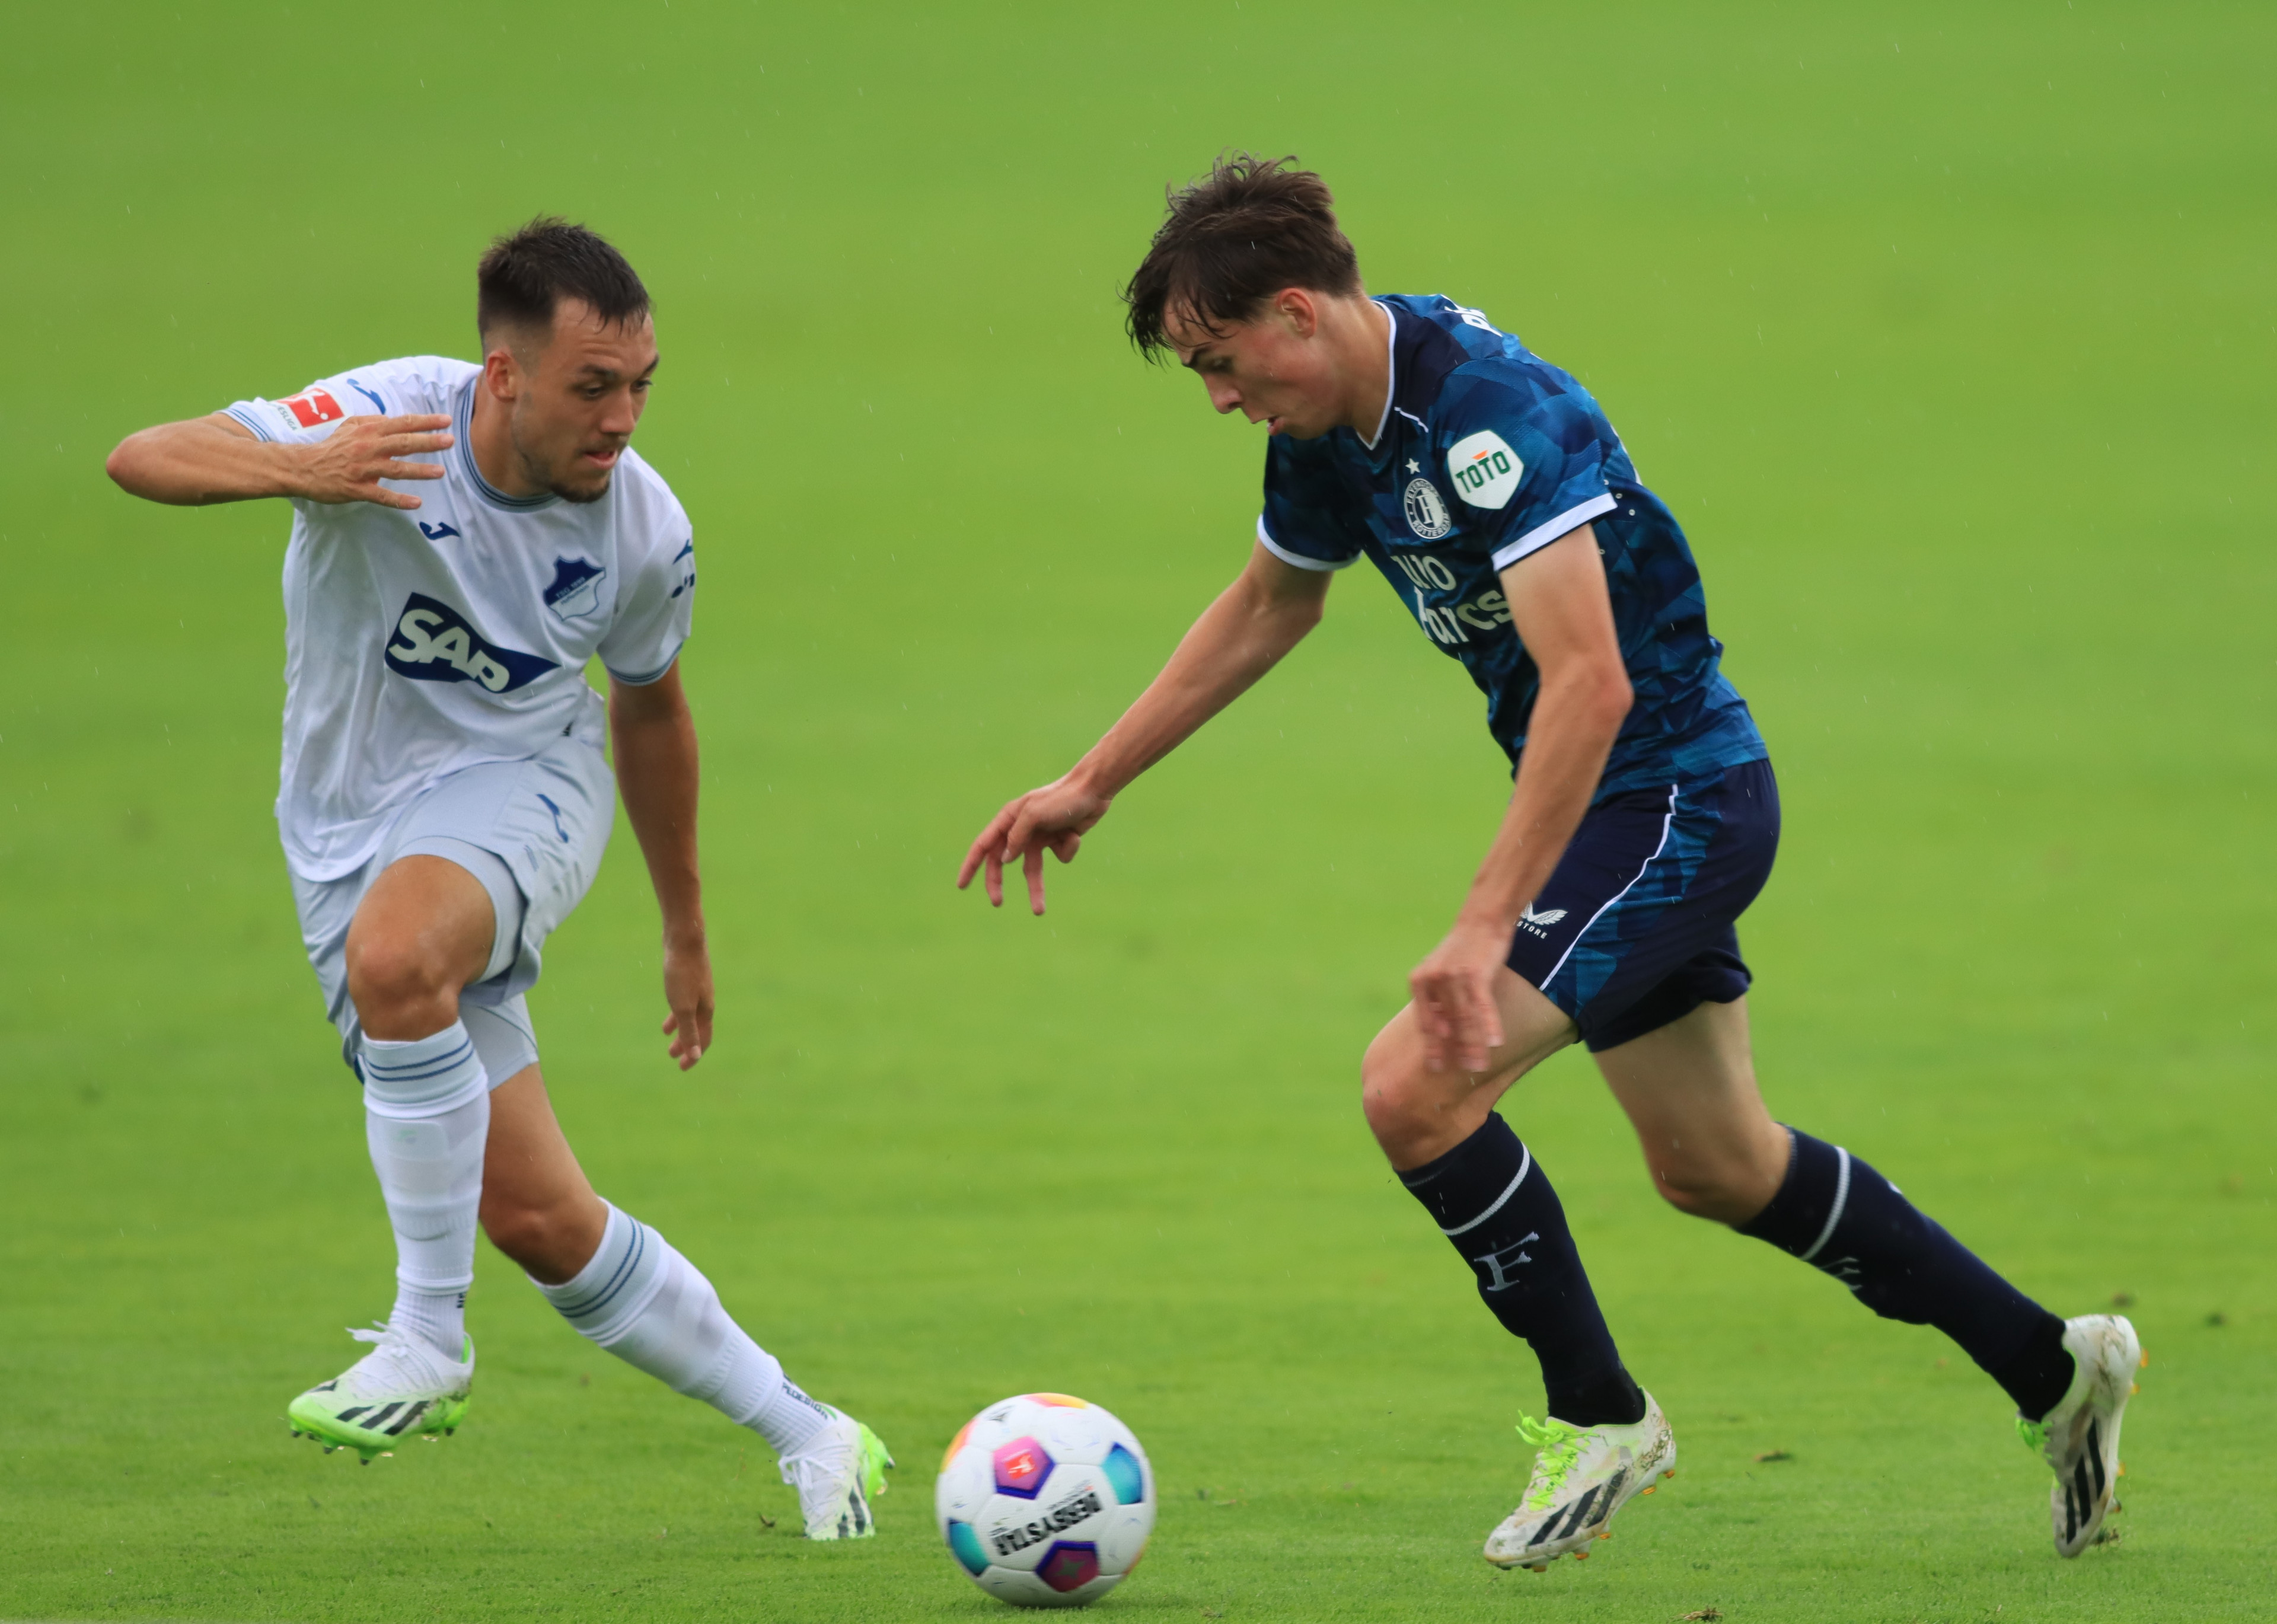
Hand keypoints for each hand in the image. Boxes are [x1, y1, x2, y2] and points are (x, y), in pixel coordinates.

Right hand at [290, 413, 452, 509]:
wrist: (304, 467)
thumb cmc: (332, 447)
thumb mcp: (350, 427)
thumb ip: (373, 421)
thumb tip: (394, 419)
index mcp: (368, 431)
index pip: (402, 423)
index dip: (425, 422)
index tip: (446, 420)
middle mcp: (368, 447)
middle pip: (402, 443)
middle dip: (428, 442)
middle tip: (450, 441)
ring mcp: (363, 469)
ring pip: (395, 469)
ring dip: (419, 471)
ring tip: (440, 472)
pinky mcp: (357, 489)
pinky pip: (381, 495)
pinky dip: (399, 500)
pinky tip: (416, 503)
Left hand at [659, 933, 713, 1069]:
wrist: (684, 941)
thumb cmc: (683, 974)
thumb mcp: (683, 1007)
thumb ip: (689, 1031)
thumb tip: (695, 1055)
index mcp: (705, 1011)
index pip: (703, 1040)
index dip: (693, 1055)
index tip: (682, 1068)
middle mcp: (705, 1002)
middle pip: (697, 1030)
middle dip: (686, 1045)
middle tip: (673, 1057)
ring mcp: (697, 991)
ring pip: (690, 1017)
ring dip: (681, 1030)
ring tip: (668, 1039)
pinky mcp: (688, 980)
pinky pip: (683, 1004)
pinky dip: (676, 1014)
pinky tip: (668, 1014)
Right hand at [956, 774, 1111, 913]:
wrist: (1094, 790)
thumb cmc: (1061, 798)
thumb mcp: (1034, 814)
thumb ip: (1016, 837)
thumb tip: (1004, 860)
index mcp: (1009, 819)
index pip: (983, 845)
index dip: (971, 865)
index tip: (961, 885)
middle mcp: (1021, 829)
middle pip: (1002, 862)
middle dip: (998, 883)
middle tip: (997, 903)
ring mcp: (1040, 836)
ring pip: (1032, 869)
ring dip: (1036, 889)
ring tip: (1039, 912)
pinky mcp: (1057, 841)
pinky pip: (1059, 856)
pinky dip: (1067, 849)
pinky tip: (1074, 834)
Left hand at [1408, 913, 1514, 1074]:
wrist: (1480, 920)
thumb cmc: (1462, 949)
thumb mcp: (1438, 971)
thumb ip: (1436, 998)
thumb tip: (1438, 1031)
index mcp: (1419, 981)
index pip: (1425, 1022)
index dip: (1431, 1046)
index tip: (1434, 1067)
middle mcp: (1433, 980)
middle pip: (1445, 1026)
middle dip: (1454, 1052)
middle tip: (1462, 1074)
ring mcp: (1453, 977)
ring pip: (1464, 1020)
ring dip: (1473, 1046)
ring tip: (1479, 1067)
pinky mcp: (1475, 973)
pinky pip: (1482, 1006)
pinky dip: (1489, 1025)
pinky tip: (1495, 1043)